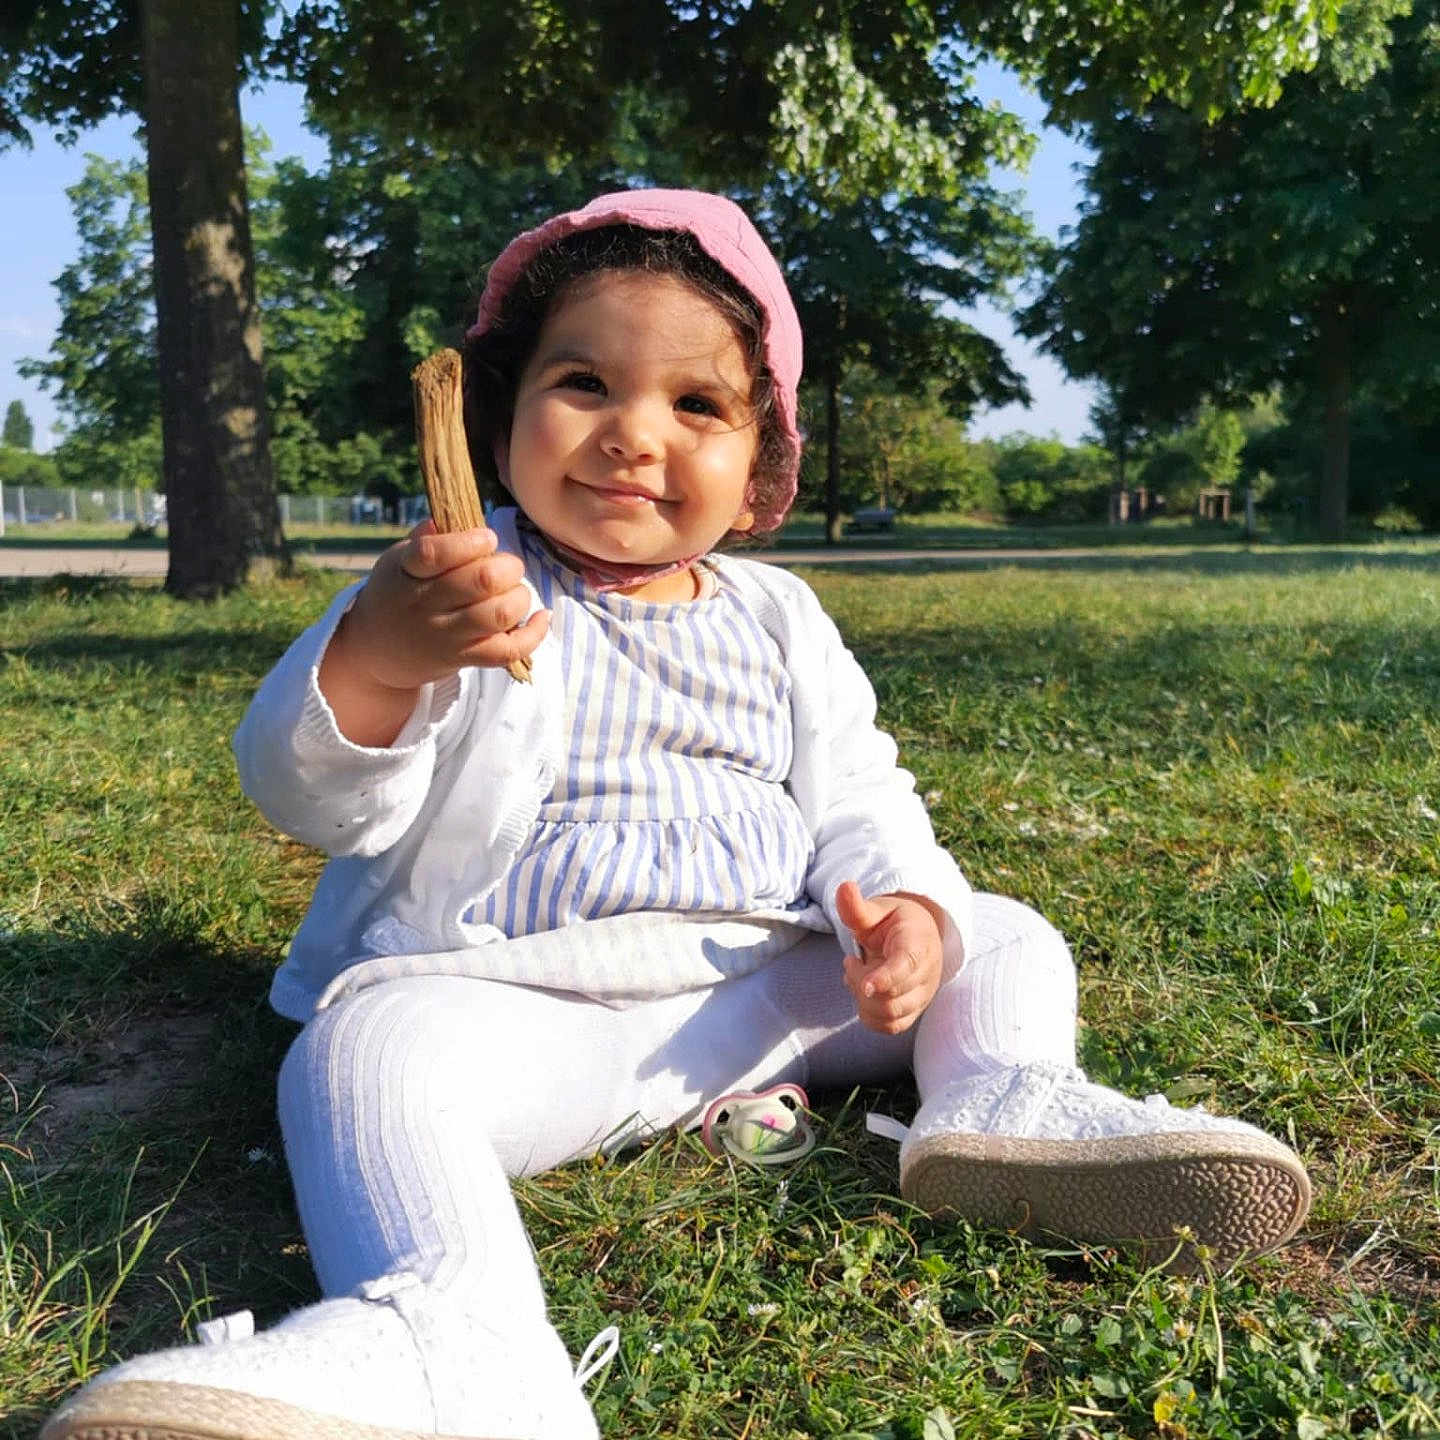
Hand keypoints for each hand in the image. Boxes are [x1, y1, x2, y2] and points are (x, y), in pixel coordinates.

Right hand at [320, 522, 549, 744]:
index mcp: (408, 571)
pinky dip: (535, 634)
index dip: (469, 542)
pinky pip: (509, 651)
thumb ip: (425, 540)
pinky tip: (541, 616)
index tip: (486, 538)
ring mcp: (447, 635)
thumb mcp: (398, 561)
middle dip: (508, 566)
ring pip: (500, 614)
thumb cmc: (398, 593)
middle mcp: (427, 604)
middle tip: (506, 566)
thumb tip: (444, 518)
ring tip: (513, 591)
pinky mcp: (466, 658)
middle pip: (482, 581)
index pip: (434, 553)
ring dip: (520, 597)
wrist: (378, 651)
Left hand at [835, 881, 943, 1034]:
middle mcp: (927, 973)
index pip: (907, 966)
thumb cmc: (892, 921)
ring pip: (890, 1014)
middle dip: (860, 982)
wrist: (915, 935)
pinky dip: (869, 1016)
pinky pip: (891, 1027)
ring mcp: (923, 995)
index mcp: (918, 943)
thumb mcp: (876, 910)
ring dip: (863, 1000)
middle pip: (891, 995)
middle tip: (850, 962)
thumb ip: (857, 906)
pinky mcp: (914, 1010)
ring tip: (857, 976)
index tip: (865, 985)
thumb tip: (844, 887)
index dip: (885, 978)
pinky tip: (863, 994)